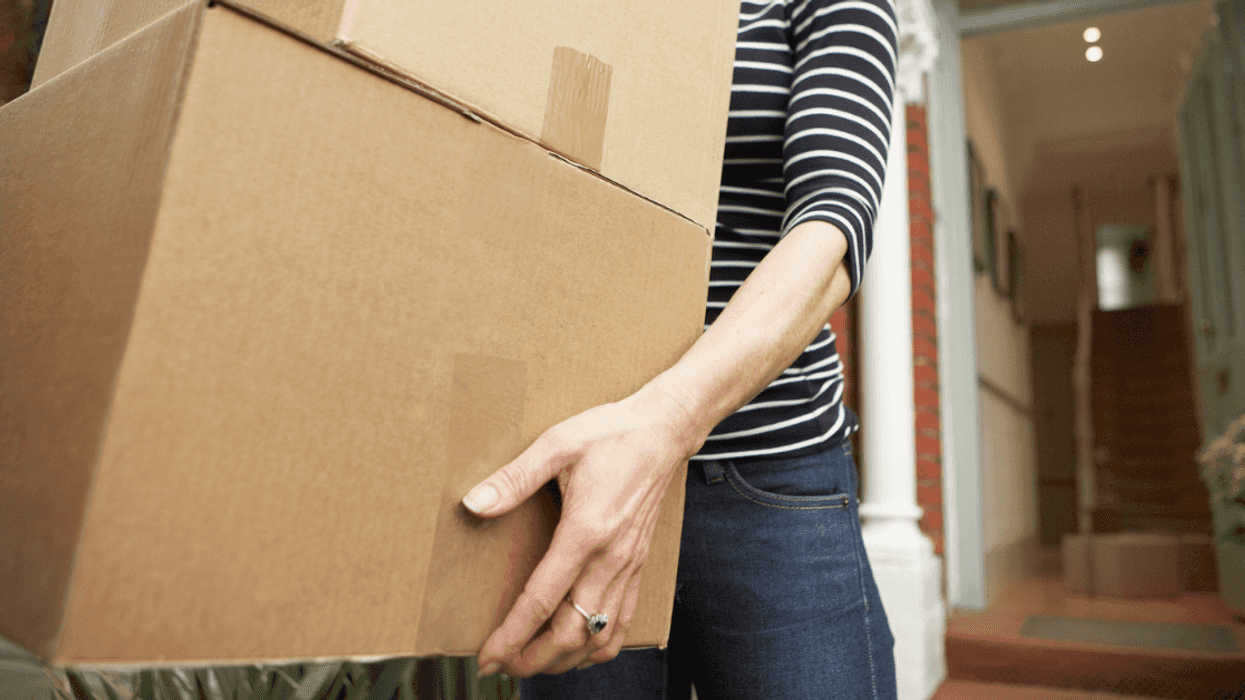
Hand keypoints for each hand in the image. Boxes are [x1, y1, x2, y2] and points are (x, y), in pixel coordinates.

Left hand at [463, 385, 698, 677]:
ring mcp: (628, 566)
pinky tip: (579, 648)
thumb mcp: (556, 444)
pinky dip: (599, 647)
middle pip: (571, 632)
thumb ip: (514, 478)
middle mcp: (610, 558)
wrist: (662, 432)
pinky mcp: (638, 565)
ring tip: (533, 663)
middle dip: (533, 659)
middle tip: (502, 666)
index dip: (511, 636)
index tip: (487, 657)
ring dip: (564, 658)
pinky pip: (623, 622)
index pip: (542, 601)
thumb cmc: (610, 434)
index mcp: (585, 532)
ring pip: (599, 635)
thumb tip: (474, 503)